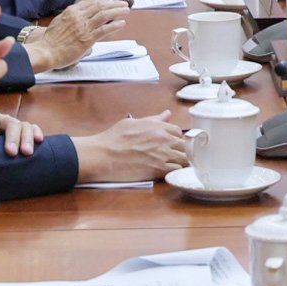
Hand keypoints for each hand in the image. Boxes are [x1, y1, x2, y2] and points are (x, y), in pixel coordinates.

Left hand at [0, 109, 42, 155]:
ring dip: (26, 138)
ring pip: (23, 126)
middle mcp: (2, 119)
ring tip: (26, 152)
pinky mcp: (23, 131)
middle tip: (11, 152)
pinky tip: (39, 140)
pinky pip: (32, 128)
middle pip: (10, 123)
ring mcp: (14, 124)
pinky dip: (36, 132)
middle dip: (11, 138)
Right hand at [24, 0, 129, 71]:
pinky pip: (104, 30)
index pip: (91, 2)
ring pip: (105, 15)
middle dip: (114, 4)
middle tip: (123, 4)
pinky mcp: (87, 39)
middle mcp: (78, 17)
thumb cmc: (51, 40)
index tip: (110, 1)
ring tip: (126, 10)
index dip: (103, 0)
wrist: (46, 52)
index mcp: (71, 11)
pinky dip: (115, 25)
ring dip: (117, 12)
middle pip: (100, 6)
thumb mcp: (60, 22)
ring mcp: (83, 28)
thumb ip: (72, 18)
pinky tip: (121, 23)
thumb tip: (83, 20)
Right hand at [73, 111, 188, 183]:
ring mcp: (162, 155)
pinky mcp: (157, 169)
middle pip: (184, 145)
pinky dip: (175, 171)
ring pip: (184, 158)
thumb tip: (166, 114)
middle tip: (174, 155)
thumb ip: (153, 119)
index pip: (178, 131)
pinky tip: (169, 171)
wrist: (102, 155)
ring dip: (181, 161)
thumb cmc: (113, 138)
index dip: (176, 138)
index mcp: (157, 126)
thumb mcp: (133, 123)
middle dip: (181, 150)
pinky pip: (176, 170)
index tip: (172, 143)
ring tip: (174, 164)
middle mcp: (163, 139)